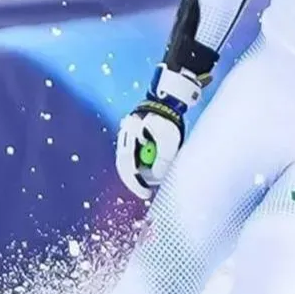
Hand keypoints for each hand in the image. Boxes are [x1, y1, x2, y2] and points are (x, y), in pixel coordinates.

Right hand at [114, 68, 203, 198]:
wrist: (169, 98)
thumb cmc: (168, 119)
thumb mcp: (169, 142)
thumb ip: (162, 162)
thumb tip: (155, 178)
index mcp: (129, 138)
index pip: (126, 167)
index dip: (135, 184)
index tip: (145, 195)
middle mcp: (125, 137)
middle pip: (127, 166)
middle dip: (138, 179)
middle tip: (150, 189)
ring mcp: (129, 136)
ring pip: (133, 161)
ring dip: (143, 170)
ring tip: (157, 174)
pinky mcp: (136, 135)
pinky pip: (138, 154)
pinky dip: (146, 161)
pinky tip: (156, 162)